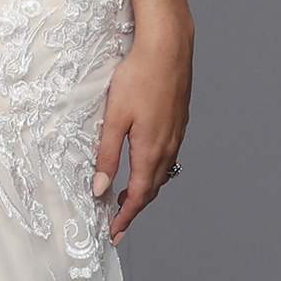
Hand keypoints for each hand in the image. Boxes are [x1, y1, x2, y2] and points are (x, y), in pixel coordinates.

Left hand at [93, 26, 192, 239]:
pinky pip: (168, 156)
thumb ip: (107, 156)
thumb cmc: (139, 77)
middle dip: (135, 209)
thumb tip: (100, 188)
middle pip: (152, 189)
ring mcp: (177, 133)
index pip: (139, 196)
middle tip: (117, 223)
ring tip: (127, 199)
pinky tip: (145, 165)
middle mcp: (169, 146)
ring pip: (162, 173)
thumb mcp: (114, 118)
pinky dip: (154, 171)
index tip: (113, 233)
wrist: (168, 47)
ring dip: (146, 190)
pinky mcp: (179, 121)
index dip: (126, 218)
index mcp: (151, 149)